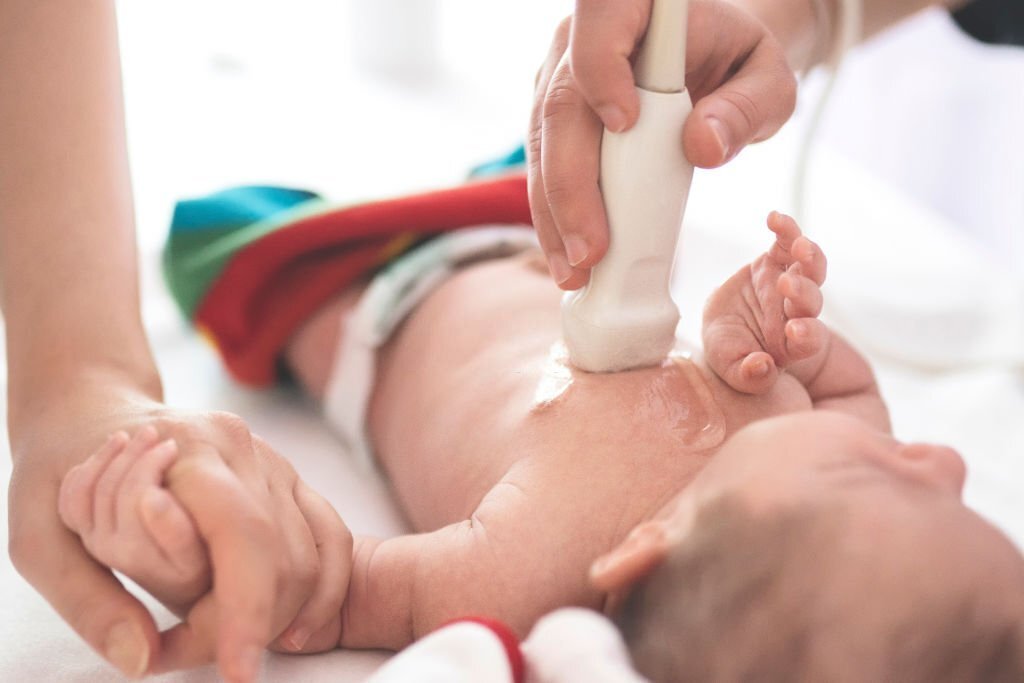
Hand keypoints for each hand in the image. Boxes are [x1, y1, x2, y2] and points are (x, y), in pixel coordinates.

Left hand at [8, 382, 351, 681]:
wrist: (92, 415)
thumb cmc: (59, 472)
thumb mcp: (36, 538)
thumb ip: (90, 602)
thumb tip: (141, 660)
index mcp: (189, 448)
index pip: (242, 533)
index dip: (248, 607)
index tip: (237, 669)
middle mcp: (244, 450)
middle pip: (280, 555)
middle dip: (252, 624)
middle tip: (206, 658)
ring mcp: (273, 462)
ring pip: (307, 555)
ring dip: (281, 615)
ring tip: (231, 641)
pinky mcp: (288, 479)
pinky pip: (330, 538)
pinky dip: (324, 590)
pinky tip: (297, 629)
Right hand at [529, 0, 796, 289]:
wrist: (714, 61)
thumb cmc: (739, 62)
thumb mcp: (767, 80)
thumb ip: (745, 107)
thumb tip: (703, 147)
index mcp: (634, 4)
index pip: (600, 23)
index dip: (601, 68)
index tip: (624, 122)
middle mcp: (581, 39)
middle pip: (561, 106)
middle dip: (571, 185)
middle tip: (591, 248)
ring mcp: (559, 81)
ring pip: (542, 147)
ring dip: (555, 214)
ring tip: (576, 269)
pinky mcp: (554, 123)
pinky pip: (545, 170)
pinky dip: (556, 218)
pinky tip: (569, 259)